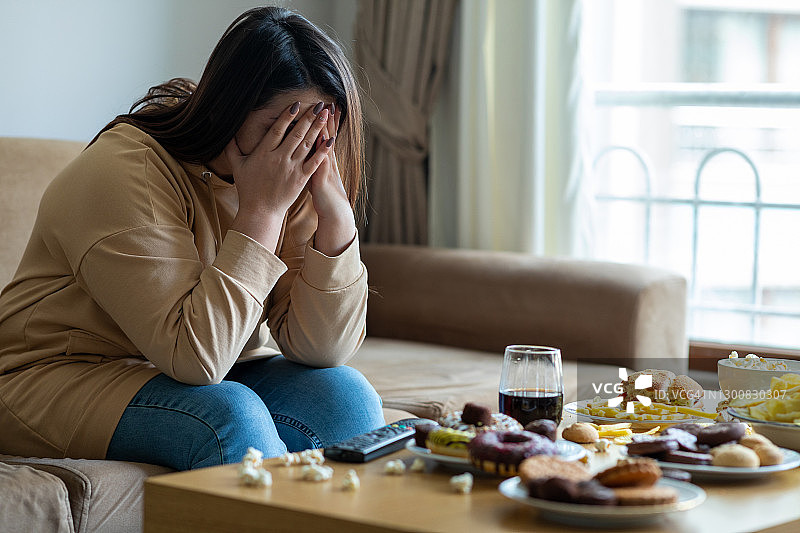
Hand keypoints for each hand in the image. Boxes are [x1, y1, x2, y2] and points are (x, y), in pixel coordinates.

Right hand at [226, 102, 332, 249]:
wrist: (260, 212)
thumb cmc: (248, 189)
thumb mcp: (237, 167)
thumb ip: (233, 149)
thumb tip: (228, 134)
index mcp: (263, 153)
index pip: (277, 130)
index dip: (287, 116)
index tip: (296, 104)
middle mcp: (279, 158)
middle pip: (296, 133)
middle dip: (308, 117)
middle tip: (318, 105)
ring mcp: (291, 168)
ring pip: (307, 144)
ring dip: (317, 128)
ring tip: (326, 115)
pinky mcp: (301, 179)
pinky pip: (314, 162)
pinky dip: (323, 150)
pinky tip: (331, 139)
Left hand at [309, 104, 356, 255]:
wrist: (335, 212)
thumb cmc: (325, 195)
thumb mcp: (319, 177)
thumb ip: (312, 163)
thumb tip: (306, 153)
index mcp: (324, 159)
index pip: (324, 135)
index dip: (324, 121)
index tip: (324, 105)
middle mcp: (326, 160)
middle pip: (326, 135)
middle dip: (327, 118)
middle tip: (328, 101)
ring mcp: (326, 167)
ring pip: (325, 143)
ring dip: (326, 127)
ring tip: (326, 112)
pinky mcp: (322, 176)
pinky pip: (321, 159)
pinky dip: (321, 148)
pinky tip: (320, 137)